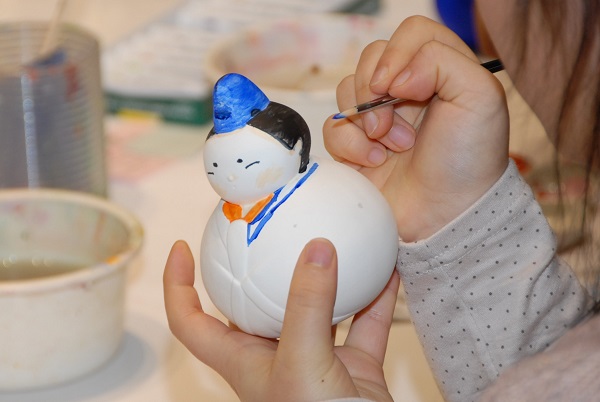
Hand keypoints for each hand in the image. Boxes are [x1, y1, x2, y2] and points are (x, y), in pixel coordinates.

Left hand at [163, 239, 399, 401]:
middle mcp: (276, 354)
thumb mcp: (302, 362)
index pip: (191, 320)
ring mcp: (316, 358)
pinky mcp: (354, 365)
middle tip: (269, 227)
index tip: (182, 247)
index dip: (178, 284)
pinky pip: (365, 321)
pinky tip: (388, 268)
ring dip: (327, 274)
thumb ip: (309, 306)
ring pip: (317, 306)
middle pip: (256, 303)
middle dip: (260, 266)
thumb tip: (318, 249)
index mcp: (243, 360)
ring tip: (333, 236)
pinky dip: (376, 296)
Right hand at [324, 16, 509, 241]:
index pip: (410, 33)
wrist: (445, 216)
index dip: (398, 54)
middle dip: (375, 93)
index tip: (400, 88)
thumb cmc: (469, 159)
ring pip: (347, 90)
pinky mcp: (356, 144)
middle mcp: (407, 89)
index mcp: (440, 69)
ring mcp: (378, 116)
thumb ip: (441, 61)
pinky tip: (376, 163)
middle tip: (393, 126)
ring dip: (365, 122)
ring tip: (392, 149)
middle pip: (371, 58)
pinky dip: (351, 145)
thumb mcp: (480, 97)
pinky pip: (333, 127)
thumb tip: (392, 77)